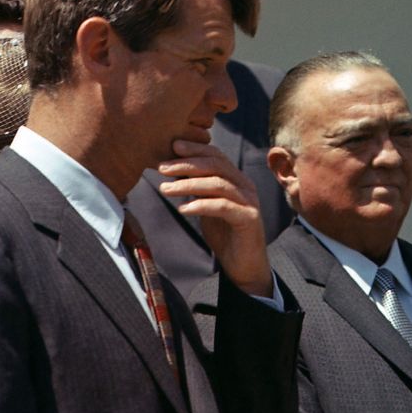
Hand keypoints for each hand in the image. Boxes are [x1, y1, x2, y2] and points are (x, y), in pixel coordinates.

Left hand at [157, 140, 272, 295]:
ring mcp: (249, 201)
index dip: (195, 149)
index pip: (216, 156)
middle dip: (187, 164)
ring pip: (218, 184)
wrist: (244, 265)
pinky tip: (183, 209)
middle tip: (162, 168)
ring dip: (188, 185)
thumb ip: (198, 190)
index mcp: (236, 179)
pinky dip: (201, 205)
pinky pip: (223, 207)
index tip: (172, 147)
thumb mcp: (208, 207)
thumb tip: (173, 172)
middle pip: (216, 166)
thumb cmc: (225, 235)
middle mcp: (245, 186)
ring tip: (165, 189)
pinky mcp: (249, 219)